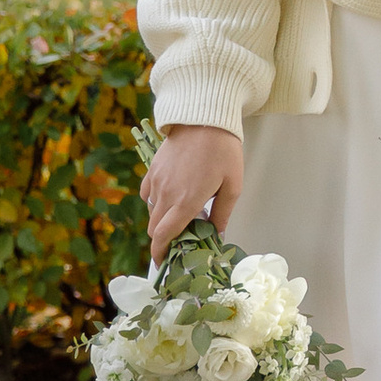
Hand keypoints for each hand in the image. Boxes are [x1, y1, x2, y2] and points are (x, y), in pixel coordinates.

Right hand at [143, 124, 242, 260]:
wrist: (205, 117)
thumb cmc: (224, 152)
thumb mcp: (232, 186)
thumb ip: (222, 215)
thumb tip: (217, 237)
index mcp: (186, 202)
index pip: (163, 237)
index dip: (160, 254)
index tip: (163, 263)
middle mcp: (166, 194)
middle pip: (154, 229)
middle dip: (163, 240)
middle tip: (180, 240)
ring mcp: (156, 181)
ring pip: (151, 212)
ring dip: (161, 220)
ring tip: (180, 216)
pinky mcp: (152, 169)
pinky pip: (147, 194)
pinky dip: (155, 201)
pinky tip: (170, 197)